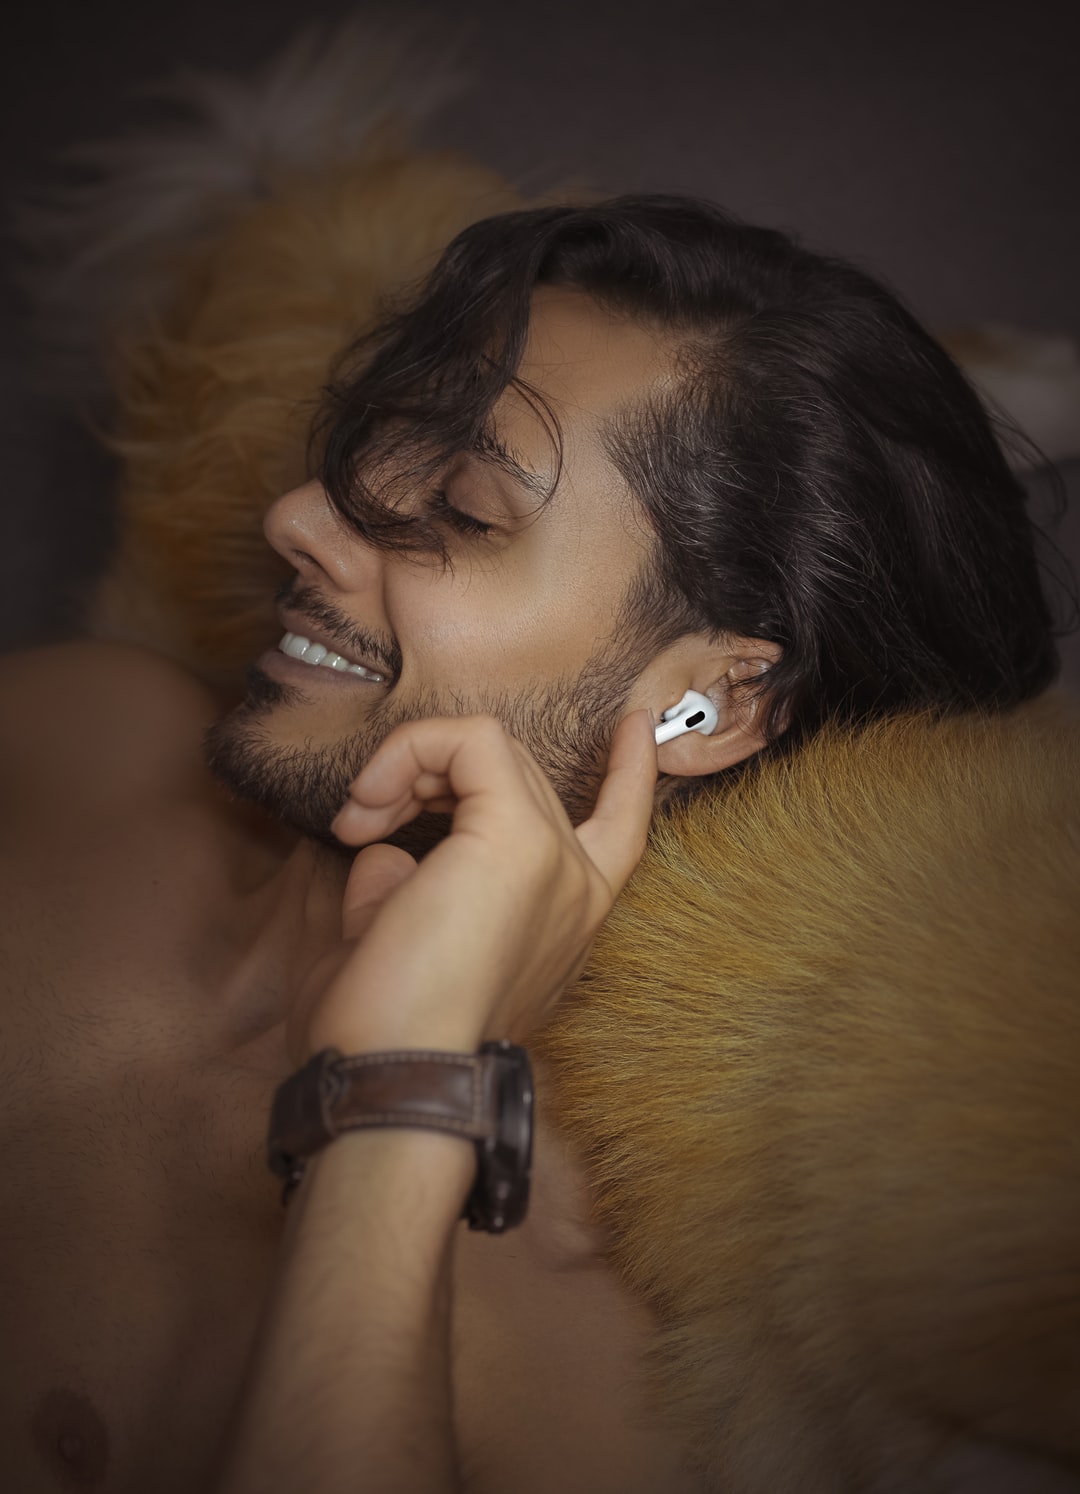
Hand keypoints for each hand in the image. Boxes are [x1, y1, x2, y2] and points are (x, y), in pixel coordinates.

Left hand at [288, 710, 656, 1060]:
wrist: (396, 1074)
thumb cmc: (387, 1034)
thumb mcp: (396, 949)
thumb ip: (401, 892)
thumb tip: (385, 854)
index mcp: (562, 925)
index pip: (621, 829)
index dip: (631, 772)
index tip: (633, 726)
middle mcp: (575, 890)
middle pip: (518, 779)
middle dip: (435, 778)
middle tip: (362, 824)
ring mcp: (556, 862)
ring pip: (494, 753)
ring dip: (414, 767)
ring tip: (360, 818)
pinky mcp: (518, 838)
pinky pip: (472, 742)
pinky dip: (413, 749)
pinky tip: (371, 799)